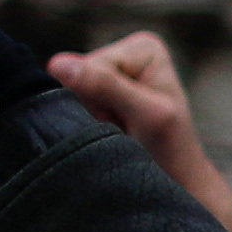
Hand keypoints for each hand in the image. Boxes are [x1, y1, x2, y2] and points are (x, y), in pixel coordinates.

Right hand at [42, 29, 231, 231]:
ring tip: (117, 132)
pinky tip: (108, 133)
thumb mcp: (146, 114)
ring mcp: (109, 77)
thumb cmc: (170, 148)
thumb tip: (57, 63)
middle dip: (93, 108)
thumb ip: (106, 85)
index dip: (100, 98)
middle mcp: (124, 54)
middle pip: (77, 77)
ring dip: (88, 119)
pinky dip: (84, 126)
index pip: (91, 64)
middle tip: (122, 128)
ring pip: (71, 94)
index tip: (131, 118)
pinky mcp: (96, 99)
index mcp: (143, 47)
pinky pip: (71, 109)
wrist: (174, 184)